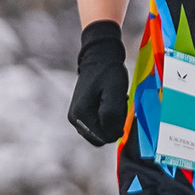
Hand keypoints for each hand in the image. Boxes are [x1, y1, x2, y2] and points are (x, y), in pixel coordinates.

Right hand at [67, 19, 127, 145]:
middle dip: (114, 124)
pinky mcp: (79, 115)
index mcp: (81, 115)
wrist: (98, 58)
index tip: (119, 105)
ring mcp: (75, 118)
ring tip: (112, 101)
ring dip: (111, 120)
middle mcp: (74, 119)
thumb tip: (113, 135)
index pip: (106, 137)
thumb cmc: (109, 73)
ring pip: (101, 132)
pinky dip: (106, 117)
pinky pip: (98, 126)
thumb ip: (112, 115)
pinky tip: (107, 102)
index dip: (118, 125)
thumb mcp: (115, 93)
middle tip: (116, 103)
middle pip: (103, 137)